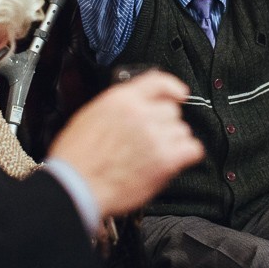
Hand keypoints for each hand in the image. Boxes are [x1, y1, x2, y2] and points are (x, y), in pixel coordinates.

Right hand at [47, 71, 203, 216]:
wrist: (76, 186)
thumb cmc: (77, 157)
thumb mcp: (91, 114)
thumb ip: (119, 105)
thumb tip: (136, 105)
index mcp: (122, 99)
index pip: (159, 82)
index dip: (172, 87)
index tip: (179, 94)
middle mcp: (142, 114)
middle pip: (172, 110)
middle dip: (164, 123)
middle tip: (150, 137)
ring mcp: (155, 137)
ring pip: (182, 130)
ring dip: (173, 140)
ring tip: (155, 153)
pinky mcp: (165, 161)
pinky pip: (192, 149)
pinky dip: (187, 154)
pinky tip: (175, 159)